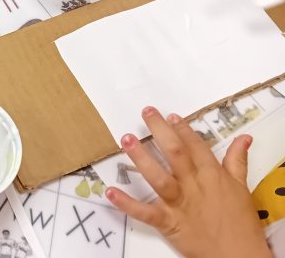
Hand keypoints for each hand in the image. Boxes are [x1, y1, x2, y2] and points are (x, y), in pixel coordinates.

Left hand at [105, 107, 270, 257]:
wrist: (240, 256)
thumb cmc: (241, 224)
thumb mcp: (242, 188)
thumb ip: (237, 161)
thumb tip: (243, 139)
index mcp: (212, 175)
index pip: (195, 145)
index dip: (182, 129)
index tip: (170, 115)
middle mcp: (194, 186)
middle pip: (175, 153)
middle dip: (160, 130)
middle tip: (146, 113)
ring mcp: (180, 204)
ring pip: (158, 177)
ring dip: (141, 158)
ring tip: (127, 139)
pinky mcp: (169, 222)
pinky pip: (145, 212)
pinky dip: (127, 203)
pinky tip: (111, 192)